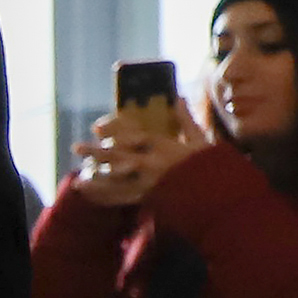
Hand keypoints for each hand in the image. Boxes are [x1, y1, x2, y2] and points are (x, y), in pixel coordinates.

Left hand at [72, 93, 207, 207]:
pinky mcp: (150, 200)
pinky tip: (92, 198)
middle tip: (76, 147)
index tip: (96, 128)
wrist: (221, 196)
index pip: (134, 137)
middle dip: (96, 153)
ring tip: (77, 181)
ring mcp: (150, 184)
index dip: (114, 131)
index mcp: (166, 148)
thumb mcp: (201, 140)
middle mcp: (154, 165)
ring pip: (117, 182)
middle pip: (119, 158)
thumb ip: (186, 120)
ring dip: (96, 182)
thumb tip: (178, 97)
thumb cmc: (213, 166)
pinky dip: (106, 199)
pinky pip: (123, 200)